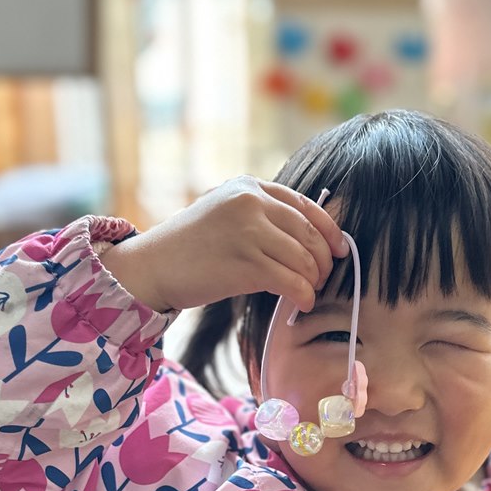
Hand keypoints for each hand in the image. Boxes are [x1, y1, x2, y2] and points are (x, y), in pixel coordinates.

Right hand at [102, 176, 346, 312]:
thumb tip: (306, 241)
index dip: (329, 230)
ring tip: (307, 293)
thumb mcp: (223, 214)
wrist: (150, 266)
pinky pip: (291, 281)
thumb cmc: (188, 248)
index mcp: (248, 186)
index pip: (305, 205)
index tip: (340, 249)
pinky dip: (302, 295)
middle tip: (322, 279)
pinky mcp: (245, 263)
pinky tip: (300, 303)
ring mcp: (247, 231)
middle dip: (323, 261)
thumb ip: (259, 216)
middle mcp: (250, 202)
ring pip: (304, 259)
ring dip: (313, 281)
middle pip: (309, 233)